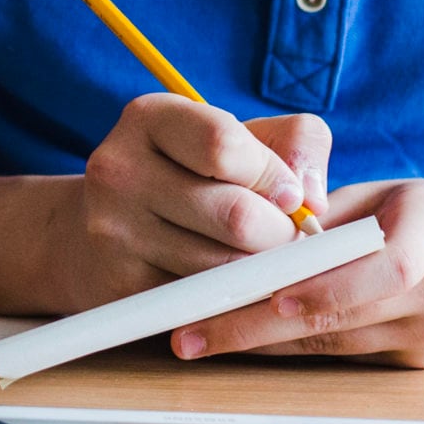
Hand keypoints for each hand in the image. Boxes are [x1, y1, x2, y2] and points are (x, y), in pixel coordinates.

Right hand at [54, 96, 331, 310]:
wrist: (110, 229)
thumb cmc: (194, 174)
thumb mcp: (240, 138)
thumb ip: (294, 143)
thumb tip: (312, 201)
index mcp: (150, 118)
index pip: (225, 146)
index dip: (274, 176)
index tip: (290, 196)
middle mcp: (119, 170)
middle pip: (235, 216)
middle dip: (281, 235)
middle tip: (286, 239)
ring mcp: (113, 232)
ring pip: (225, 267)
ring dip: (263, 271)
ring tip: (263, 260)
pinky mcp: (121, 287)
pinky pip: (204, 305)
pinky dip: (233, 300)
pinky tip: (234, 286)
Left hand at [173, 177, 423, 367]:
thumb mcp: (386, 194)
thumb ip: (329, 216)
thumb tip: (259, 237)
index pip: (381, 264)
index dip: (322, 285)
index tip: (263, 293)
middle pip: (344, 318)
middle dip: (259, 327)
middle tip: (194, 332)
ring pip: (338, 349)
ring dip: (266, 345)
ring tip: (203, 338)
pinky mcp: (423, 371)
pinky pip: (348, 365)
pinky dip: (297, 356)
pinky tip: (252, 348)